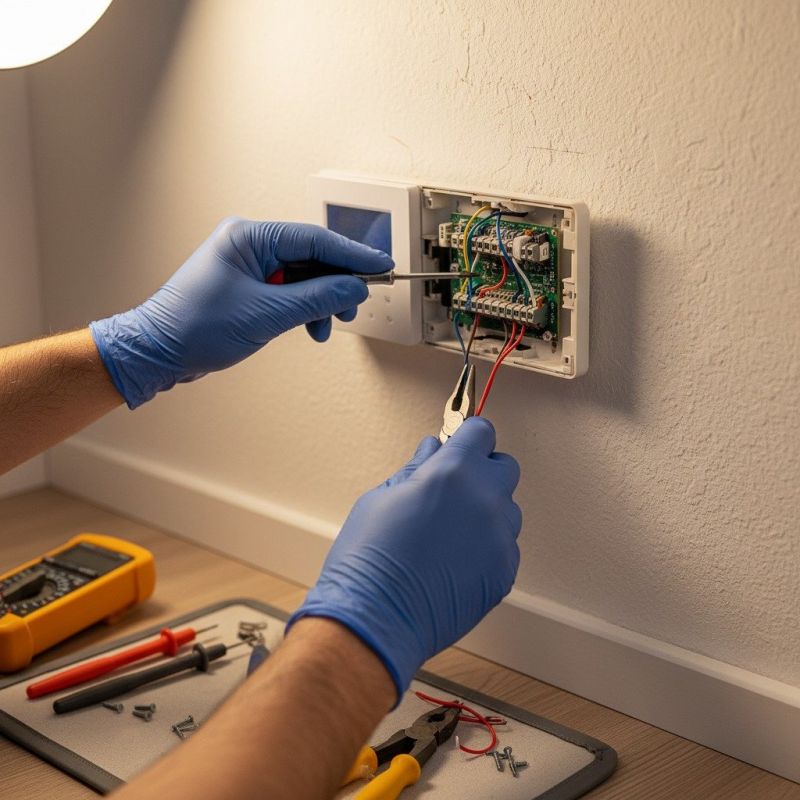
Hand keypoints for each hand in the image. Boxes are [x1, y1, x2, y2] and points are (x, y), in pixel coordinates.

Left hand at [90, 217, 392, 407]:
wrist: (158, 352)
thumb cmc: (196, 327)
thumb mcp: (266, 314)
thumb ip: (317, 299)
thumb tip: (354, 288)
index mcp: (249, 237)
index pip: (314, 239)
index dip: (352, 254)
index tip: (381, 266)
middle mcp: (249, 244)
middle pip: (312, 256)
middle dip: (337, 282)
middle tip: (357, 303)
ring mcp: (249, 265)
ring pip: (304, 277)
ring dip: (322, 301)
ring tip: (329, 324)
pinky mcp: (249, 286)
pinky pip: (289, 291)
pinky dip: (305, 309)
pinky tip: (311, 328)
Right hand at [287, 417, 521, 701]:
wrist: (375, 619)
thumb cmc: (368, 559)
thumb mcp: (381, 498)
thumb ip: (415, 469)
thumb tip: (432, 450)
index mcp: (453, 472)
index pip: (481, 433)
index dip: (468, 437)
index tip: (460, 444)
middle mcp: (485, 500)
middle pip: (505, 468)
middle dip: (483, 470)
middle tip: (454, 487)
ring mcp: (500, 539)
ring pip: (508, 510)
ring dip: (487, 511)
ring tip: (451, 532)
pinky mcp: (504, 573)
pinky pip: (505, 547)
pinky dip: (488, 547)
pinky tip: (455, 561)